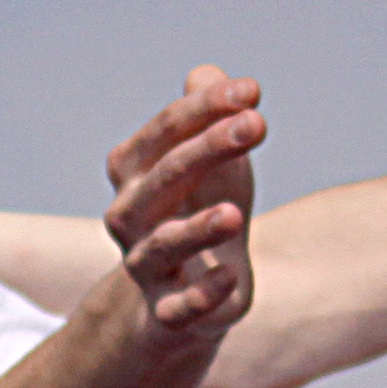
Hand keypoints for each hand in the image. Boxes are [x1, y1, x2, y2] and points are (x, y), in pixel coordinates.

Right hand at [101, 66, 265, 346]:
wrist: (183, 298)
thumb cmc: (199, 213)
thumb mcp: (210, 162)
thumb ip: (208, 117)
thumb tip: (207, 73)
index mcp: (135, 172)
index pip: (166, 130)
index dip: (205, 108)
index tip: (252, 90)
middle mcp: (129, 217)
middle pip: (164, 177)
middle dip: (207, 148)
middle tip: (257, 123)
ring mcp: (146, 266)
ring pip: (163, 244)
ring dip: (197, 227)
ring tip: (234, 213)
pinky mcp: (169, 313)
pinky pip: (178, 307)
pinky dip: (202, 294)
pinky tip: (230, 275)